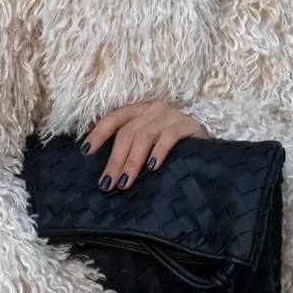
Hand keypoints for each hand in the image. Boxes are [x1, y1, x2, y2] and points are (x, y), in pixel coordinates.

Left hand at [80, 99, 210, 192]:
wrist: (207, 146)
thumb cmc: (171, 146)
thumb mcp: (147, 140)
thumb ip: (127, 143)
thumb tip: (95, 156)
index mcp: (139, 110)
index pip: (114, 119)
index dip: (98, 134)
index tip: (85, 152)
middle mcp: (153, 109)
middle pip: (127, 133)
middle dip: (115, 159)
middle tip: (108, 183)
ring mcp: (171, 115)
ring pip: (144, 136)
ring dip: (132, 161)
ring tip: (125, 182)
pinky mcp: (187, 125)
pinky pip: (169, 137)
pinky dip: (158, 152)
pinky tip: (152, 167)